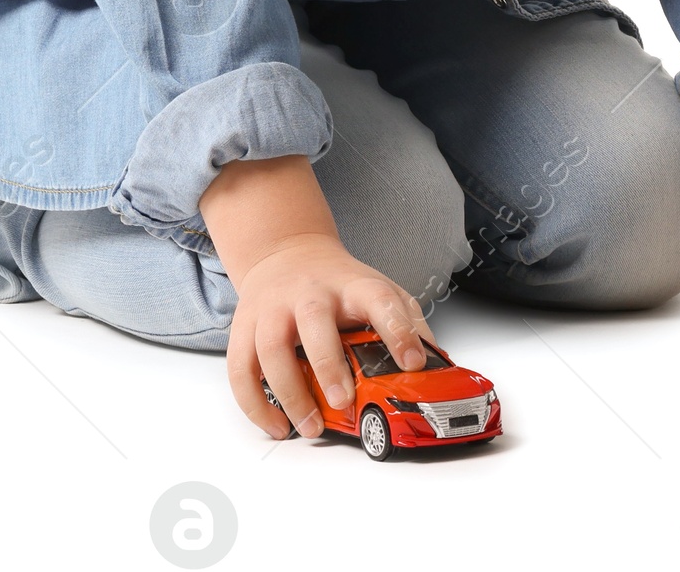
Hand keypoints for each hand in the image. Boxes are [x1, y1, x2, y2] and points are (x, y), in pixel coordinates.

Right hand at [226, 233, 438, 438]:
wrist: (285, 253)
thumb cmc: (338, 284)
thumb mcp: (378, 288)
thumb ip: (408, 321)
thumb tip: (438, 364)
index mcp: (352, 284)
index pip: (379, 298)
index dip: (399, 329)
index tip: (413, 362)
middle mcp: (310, 293)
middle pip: (315, 321)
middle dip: (328, 363)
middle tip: (344, 401)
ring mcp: (273, 309)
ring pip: (271, 348)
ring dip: (289, 392)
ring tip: (311, 426)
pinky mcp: (244, 327)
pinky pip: (240, 370)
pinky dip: (254, 405)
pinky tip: (276, 426)